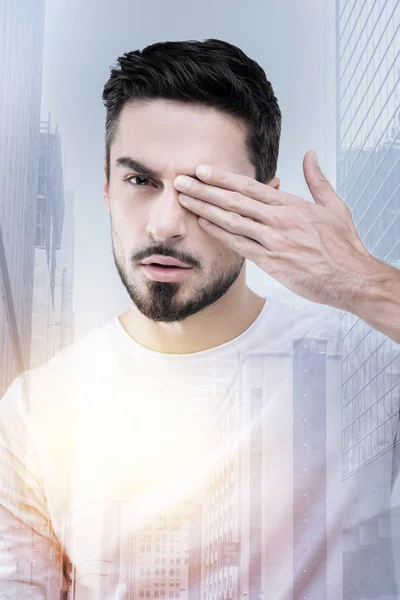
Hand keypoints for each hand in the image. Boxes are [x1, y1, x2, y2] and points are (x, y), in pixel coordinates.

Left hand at [174, 150, 374, 310]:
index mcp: (292, 205)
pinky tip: (204, 224)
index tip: (202, 170)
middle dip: (204, 190)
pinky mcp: (270, 262)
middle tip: (181, 181)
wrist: (350, 278)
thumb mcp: (334, 206)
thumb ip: (317, 179)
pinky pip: (239, 245)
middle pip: (234, 201)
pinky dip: (220, 234)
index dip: (223, 177)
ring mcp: (273, 241)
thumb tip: (310, 154)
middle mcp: (279, 221)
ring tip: (184, 200)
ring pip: (232, 221)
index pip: (250, 186)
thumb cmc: (342, 245)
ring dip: (205, 209)